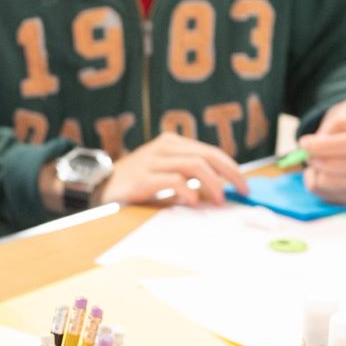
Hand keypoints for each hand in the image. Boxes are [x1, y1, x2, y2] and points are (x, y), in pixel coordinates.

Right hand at [99, 132, 247, 206]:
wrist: (102, 187)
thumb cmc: (137, 182)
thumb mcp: (165, 173)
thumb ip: (189, 176)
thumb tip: (221, 189)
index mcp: (171, 143)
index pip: (210, 151)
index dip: (231, 168)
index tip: (243, 185)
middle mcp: (163, 147)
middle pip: (207, 155)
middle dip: (230, 174)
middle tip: (241, 191)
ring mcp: (152, 161)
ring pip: (194, 165)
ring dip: (212, 184)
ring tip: (218, 200)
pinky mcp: (143, 178)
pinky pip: (174, 180)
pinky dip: (189, 191)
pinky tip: (193, 202)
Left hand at [298, 99, 345, 203]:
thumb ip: (339, 120)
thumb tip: (328, 135)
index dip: (324, 145)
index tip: (304, 143)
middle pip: (338, 167)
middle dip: (316, 158)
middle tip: (307, 151)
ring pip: (327, 182)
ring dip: (313, 170)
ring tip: (316, 159)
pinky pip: (322, 194)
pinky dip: (313, 182)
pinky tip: (319, 172)